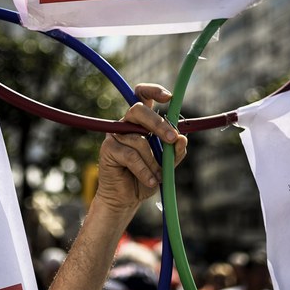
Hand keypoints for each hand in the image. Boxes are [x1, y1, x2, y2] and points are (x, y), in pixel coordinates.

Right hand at [95, 83, 187, 212]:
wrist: (126, 198)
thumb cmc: (146, 177)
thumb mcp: (166, 164)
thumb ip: (174, 151)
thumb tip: (182, 138)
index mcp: (141, 122)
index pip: (142, 95)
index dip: (154, 90)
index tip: (169, 97)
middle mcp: (126, 124)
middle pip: (139, 109)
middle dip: (158, 124)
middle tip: (172, 139)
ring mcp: (115, 135)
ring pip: (139, 140)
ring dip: (154, 161)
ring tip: (158, 176)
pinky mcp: (108, 149)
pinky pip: (131, 155)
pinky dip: (145, 170)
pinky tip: (150, 181)